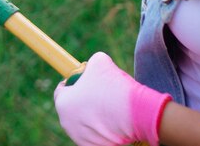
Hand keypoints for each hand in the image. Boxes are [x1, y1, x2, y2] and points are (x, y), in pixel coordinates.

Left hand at [54, 52, 170, 145]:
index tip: (82, 80)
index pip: (61, 90)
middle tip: (99, 93)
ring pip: (83, 121)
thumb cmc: (115, 88)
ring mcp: (79, 138)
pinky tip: (114, 121)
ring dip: (92, 114)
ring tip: (110, 107)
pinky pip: (95, 134)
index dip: (72, 83)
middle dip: (83, 99)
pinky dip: (102, 128)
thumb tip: (93, 65)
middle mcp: (66, 123)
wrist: (138, 114)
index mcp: (62, 102)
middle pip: (72, 106)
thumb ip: (91, 63)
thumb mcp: (100, 61)